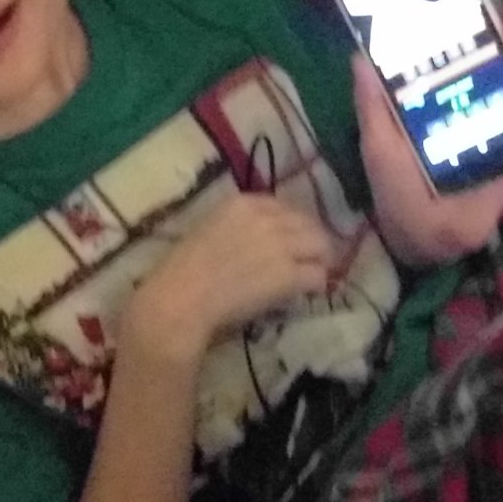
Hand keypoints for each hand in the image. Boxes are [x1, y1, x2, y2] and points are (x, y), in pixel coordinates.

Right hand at [125, 192, 337, 361]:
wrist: (181, 298)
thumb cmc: (182, 271)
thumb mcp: (208, 230)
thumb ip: (238, 228)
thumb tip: (257, 242)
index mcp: (243, 203)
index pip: (284, 207)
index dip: (291, 226)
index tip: (289, 242)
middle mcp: (268, 219)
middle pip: (309, 223)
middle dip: (311, 242)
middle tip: (308, 260)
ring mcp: (281, 246)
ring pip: (321, 246)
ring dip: (318, 262)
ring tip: (309, 277)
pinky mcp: (288, 275)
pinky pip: (317, 276)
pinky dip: (315, 286)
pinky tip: (304, 293)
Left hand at [352, 17, 502, 268]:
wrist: (428, 238)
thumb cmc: (397, 190)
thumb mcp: (379, 145)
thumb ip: (371, 103)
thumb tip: (360, 54)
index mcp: (431, 93)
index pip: (455, 47)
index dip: (471, 25)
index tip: (482, 9)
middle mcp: (465, 99)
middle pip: (496, 56)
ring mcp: (494, 121)